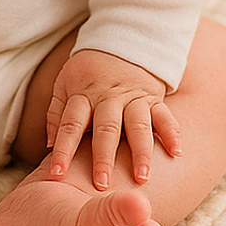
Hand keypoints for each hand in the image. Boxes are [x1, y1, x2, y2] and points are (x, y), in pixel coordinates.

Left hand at [46, 49, 181, 189]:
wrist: (120, 40)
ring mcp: (133, 97)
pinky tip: (176, 153)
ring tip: (141, 178)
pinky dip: (172, 133)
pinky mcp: (153, 97)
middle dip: (104, 157)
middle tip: (101, 185)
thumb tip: (49, 144)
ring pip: (137, 125)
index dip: (63, 149)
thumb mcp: (65, 83)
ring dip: (140, 152)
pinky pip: (164, 116)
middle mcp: (108, 97)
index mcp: (83, 94)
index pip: (70, 124)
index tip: (56, 174)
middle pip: (106, 128)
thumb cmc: (88, 72)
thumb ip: (57, 113)